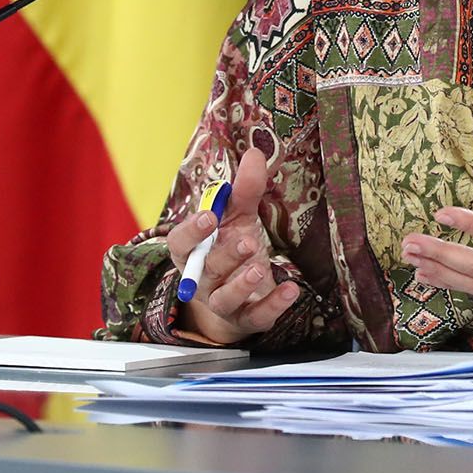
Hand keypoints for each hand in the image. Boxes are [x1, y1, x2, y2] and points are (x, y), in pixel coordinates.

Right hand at [163, 147, 298, 344]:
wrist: (240, 296)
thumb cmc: (231, 250)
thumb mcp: (238, 219)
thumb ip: (244, 190)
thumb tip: (255, 153)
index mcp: (192, 252)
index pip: (180, 243)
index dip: (192, 231)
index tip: (210, 216)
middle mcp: (203, 280)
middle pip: (205, 271)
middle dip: (224, 257)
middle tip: (246, 242)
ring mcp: (223, 302)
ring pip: (224, 299)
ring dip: (241, 283)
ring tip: (260, 266)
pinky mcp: (246, 319)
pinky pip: (256, 316)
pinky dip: (274, 305)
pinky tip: (291, 289)